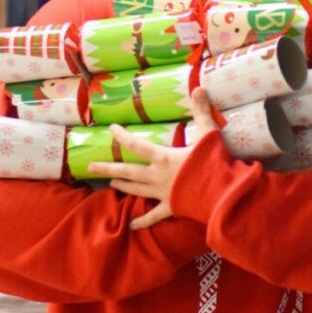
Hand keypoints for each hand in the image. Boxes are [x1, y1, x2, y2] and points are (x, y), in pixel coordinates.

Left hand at [88, 87, 218, 229]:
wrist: (220, 193)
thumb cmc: (212, 163)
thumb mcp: (208, 133)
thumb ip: (201, 110)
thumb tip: (198, 86)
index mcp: (163, 157)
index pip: (136, 145)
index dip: (122, 136)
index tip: (111, 129)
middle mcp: (157, 176)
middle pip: (128, 171)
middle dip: (109, 167)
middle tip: (91, 166)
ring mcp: (162, 193)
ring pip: (137, 190)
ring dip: (123, 186)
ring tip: (111, 183)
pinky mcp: (171, 207)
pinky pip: (153, 215)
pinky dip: (143, 221)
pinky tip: (132, 226)